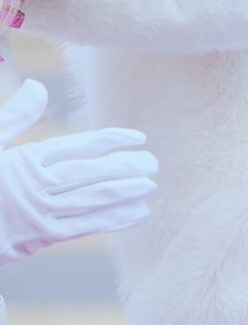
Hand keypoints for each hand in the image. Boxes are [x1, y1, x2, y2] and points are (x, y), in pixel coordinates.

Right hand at [0, 77, 157, 264]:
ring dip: (124, 192)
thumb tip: (38, 86)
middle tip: (154, 162)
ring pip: (91, 199)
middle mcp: (35, 185)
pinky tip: (136, 212)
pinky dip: (112, 219)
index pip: (78, 146)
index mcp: (26, 160)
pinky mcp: (38, 238)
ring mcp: (38, 213)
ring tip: (150, 184)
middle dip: (124, 167)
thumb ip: (16, 116)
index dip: (111, 140)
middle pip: (90, 173)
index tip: (137, 137)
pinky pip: (83, 228)